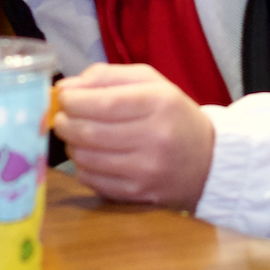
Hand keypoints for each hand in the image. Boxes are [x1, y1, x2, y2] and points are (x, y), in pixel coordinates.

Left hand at [54, 63, 215, 209]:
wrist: (208, 159)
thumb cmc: (171, 113)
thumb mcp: (148, 81)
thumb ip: (106, 76)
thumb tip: (65, 87)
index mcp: (158, 103)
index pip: (103, 102)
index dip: (73, 101)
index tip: (63, 97)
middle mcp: (154, 138)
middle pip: (90, 132)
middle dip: (64, 122)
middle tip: (61, 116)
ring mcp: (147, 171)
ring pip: (87, 158)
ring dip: (70, 144)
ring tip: (75, 134)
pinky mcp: (140, 194)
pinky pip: (94, 181)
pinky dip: (82, 166)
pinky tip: (89, 155)